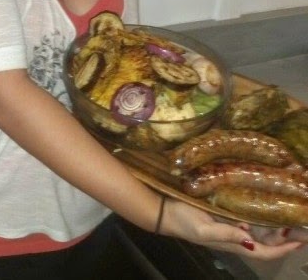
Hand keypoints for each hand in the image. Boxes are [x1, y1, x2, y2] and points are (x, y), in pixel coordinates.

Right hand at [161, 201, 302, 259]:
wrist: (166, 212)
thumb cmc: (184, 220)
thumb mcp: (204, 230)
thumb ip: (227, 234)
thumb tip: (251, 239)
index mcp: (232, 243)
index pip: (263, 252)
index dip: (282, 250)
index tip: (299, 242)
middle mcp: (234, 237)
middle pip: (264, 244)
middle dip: (283, 239)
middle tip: (299, 227)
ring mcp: (229, 227)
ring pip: (258, 232)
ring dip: (274, 229)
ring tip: (288, 217)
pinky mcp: (222, 216)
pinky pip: (246, 220)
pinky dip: (259, 217)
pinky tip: (263, 207)